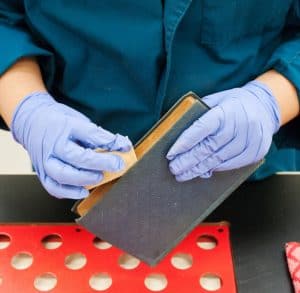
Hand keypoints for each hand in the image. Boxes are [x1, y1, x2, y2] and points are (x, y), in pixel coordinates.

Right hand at [11, 92, 131, 198]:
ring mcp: (44, 161)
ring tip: (99, 178)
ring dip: (84, 179)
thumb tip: (121, 145)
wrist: (31, 121)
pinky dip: (68, 192)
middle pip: (75, 158)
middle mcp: (52, 145)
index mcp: (64, 127)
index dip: (109, 143)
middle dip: (99, 164)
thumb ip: (99, 135)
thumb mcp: (80, 121)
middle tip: (116, 165)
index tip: (124, 148)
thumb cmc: (58, 121)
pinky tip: (83, 191)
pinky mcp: (42, 173)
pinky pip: (53, 187)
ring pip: (62, 175)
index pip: (89, 136)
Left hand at [166, 81, 280, 180]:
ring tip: (183, 174)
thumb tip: (176, 132)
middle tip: (174, 169)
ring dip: (199, 169)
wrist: (264, 106)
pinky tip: (203, 172)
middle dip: (188, 161)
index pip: (201, 129)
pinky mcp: (256, 151)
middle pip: (208, 148)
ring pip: (219, 159)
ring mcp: (250, 139)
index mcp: (225, 111)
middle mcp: (239, 124)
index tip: (170, 154)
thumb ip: (199, 114)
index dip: (184, 143)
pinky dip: (215, 169)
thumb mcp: (215, 101)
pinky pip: (232, 165)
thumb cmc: (232, 104)